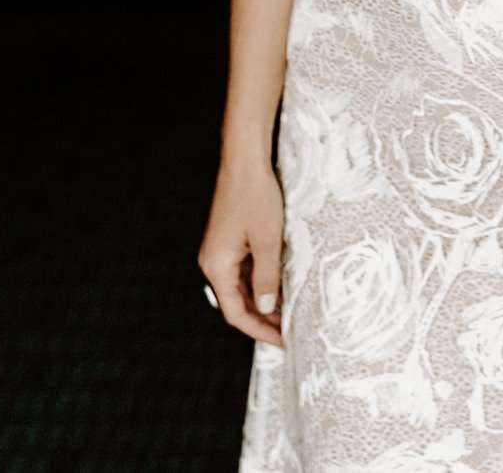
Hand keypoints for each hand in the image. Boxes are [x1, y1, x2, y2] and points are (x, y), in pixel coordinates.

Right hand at [199, 158, 285, 345]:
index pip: (236, 313)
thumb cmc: (255, 197)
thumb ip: (267, 277)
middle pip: (237, 302)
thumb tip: (265, 308)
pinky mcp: (229, 240)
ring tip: (289, 314)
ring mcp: (220, 251)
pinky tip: (281, 287)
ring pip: (242, 287)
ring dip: (263, 301)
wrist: (244, 162)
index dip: (259, 330)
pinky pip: (244, 271)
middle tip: (289, 332)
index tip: (282, 341)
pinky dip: (261, 283)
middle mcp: (213, 262)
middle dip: (263, 320)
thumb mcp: (267, 241)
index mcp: (217, 266)